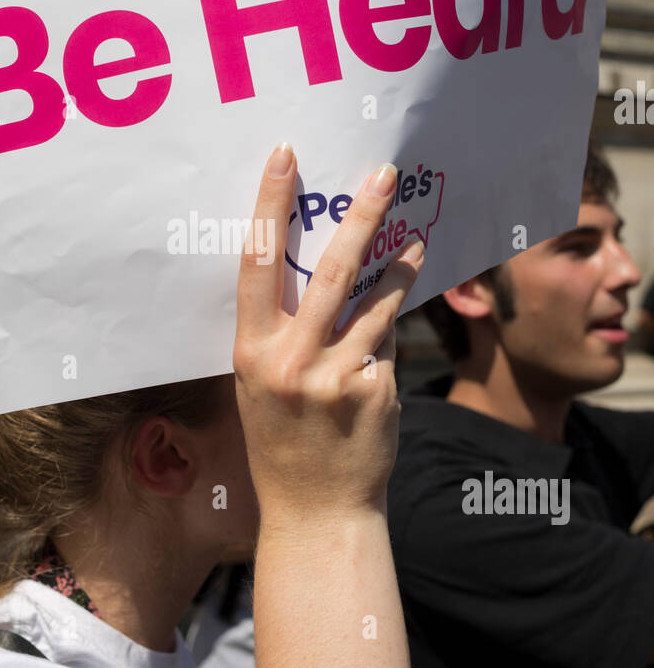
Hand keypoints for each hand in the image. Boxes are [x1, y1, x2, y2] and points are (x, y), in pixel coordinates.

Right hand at [233, 144, 423, 528]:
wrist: (316, 510)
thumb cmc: (282, 440)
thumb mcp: (260, 385)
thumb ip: (278, 333)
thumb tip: (304, 269)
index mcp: (251, 352)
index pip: (257, 262)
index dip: (269, 204)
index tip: (286, 157)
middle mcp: (291, 361)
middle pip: (332, 270)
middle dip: (360, 216)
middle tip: (382, 176)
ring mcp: (337, 377)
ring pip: (376, 301)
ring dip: (400, 266)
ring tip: (416, 240)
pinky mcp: (377, 391)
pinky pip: (387, 344)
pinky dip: (390, 336)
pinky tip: (386, 346)